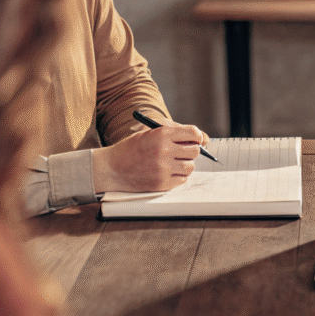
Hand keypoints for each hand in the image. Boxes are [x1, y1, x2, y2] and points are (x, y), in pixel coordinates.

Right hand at [92, 121, 207, 192]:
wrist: (112, 168)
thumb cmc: (132, 148)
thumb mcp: (149, 132)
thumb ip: (174, 132)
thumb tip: (202, 138)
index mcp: (161, 134)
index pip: (193, 133)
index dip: (196, 136)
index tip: (195, 139)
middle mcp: (164, 151)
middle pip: (195, 151)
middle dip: (190, 150)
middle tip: (181, 152)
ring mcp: (164, 168)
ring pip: (190, 166)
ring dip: (184, 164)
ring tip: (172, 162)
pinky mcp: (163, 183)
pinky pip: (183, 179)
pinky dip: (178, 176)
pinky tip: (166, 172)